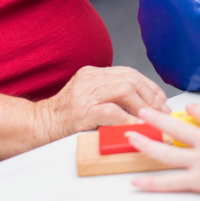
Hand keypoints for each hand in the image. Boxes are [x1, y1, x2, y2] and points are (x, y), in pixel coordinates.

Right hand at [35, 65, 169, 139]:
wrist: (38, 126)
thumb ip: (113, 99)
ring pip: (125, 91)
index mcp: (94, 74)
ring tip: (152, 119)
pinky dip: (128, 119)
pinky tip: (136, 126)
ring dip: (143, 106)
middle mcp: (90, 78)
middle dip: (150, 96)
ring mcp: (86, 93)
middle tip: (161, 112)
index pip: (130, 73)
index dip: (150, 87)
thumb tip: (146, 109)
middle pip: (131, 79)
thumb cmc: (66, 119)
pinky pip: (112, 111)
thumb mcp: (91, 100)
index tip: (161, 101)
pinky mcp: (83, 110)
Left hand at [128, 103, 199, 195]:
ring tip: (130, 136)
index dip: (197, 111)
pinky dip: (152, 184)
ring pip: (167, 150)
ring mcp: (199, 159)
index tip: (188, 107)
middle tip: (144, 112)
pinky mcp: (196, 179)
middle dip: (159, 119)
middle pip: (178, 127)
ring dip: (147, 143)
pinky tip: (136, 183)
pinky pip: (169, 182)